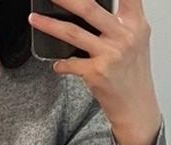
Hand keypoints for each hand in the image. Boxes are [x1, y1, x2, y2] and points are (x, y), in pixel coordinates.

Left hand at [28, 0, 161, 143]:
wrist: (136, 108)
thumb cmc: (133, 75)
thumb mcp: (135, 41)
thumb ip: (120, 21)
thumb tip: (90, 8)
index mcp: (135, 24)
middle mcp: (124, 36)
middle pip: (89, 7)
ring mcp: (110, 54)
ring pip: (73, 32)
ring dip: (49, 25)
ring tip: (33, 18)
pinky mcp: (97, 73)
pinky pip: (70, 63)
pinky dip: (61, 64)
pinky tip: (57, 64)